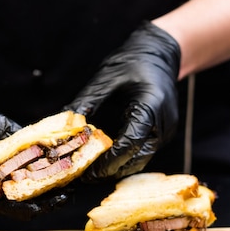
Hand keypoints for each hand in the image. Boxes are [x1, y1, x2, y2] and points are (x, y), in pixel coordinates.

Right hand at [0, 84, 67, 219]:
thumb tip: (30, 136)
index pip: (1, 199)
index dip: (30, 201)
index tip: (53, 196)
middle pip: (10, 205)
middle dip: (40, 203)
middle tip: (66, 194)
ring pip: (9, 200)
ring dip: (36, 196)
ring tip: (63, 188)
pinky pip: (6, 188)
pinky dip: (26, 185)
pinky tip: (45, 176)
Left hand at [65, 21, 180, 180]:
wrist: (159, 53)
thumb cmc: (133, 61)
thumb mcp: (105, 79)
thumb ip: (86, 103)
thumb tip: (62, 125)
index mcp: (151, 106)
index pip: (130, 144)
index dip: (107, 162)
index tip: (86, 172)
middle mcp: (163, 123)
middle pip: (137, 159)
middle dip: (110, 171)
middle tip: (84, 177)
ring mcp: (166, 130)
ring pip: (141, 160)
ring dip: (117, 168)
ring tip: (91, 172)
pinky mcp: (163, 133)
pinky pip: (143, 153)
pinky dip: (125, 159)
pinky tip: (106, 159)